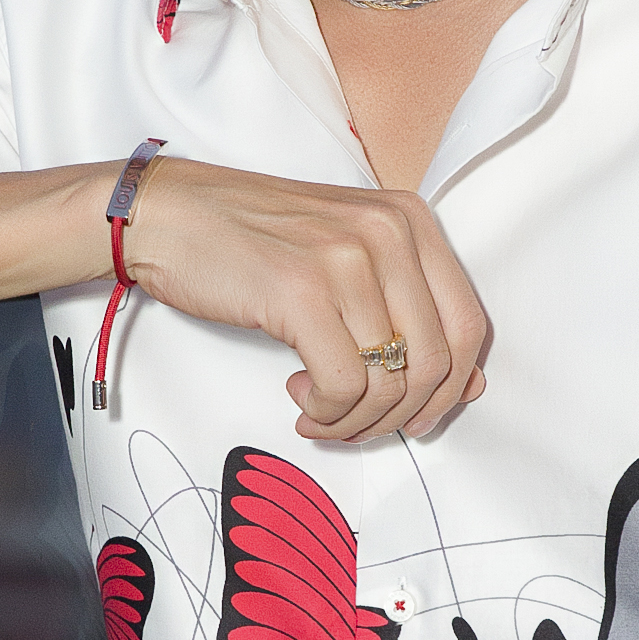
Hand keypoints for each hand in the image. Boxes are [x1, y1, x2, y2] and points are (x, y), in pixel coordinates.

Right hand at [122, 161, 488, 444]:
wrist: (168, 215)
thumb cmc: (251, 240)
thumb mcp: (346, 256)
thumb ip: (406, 308)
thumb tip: (465, 384)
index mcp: (410, 220)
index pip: (470, 323)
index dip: (451, 387)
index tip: (418, 414)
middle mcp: (389, 233)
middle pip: (437, 361)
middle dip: (401, 414)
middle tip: (361, 424)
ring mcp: (347, 259)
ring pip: (389, 382)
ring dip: (356, 420)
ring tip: (321, 412)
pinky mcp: (302, 291)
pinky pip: (344, 386)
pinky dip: (327, 412)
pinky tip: (302, 400)